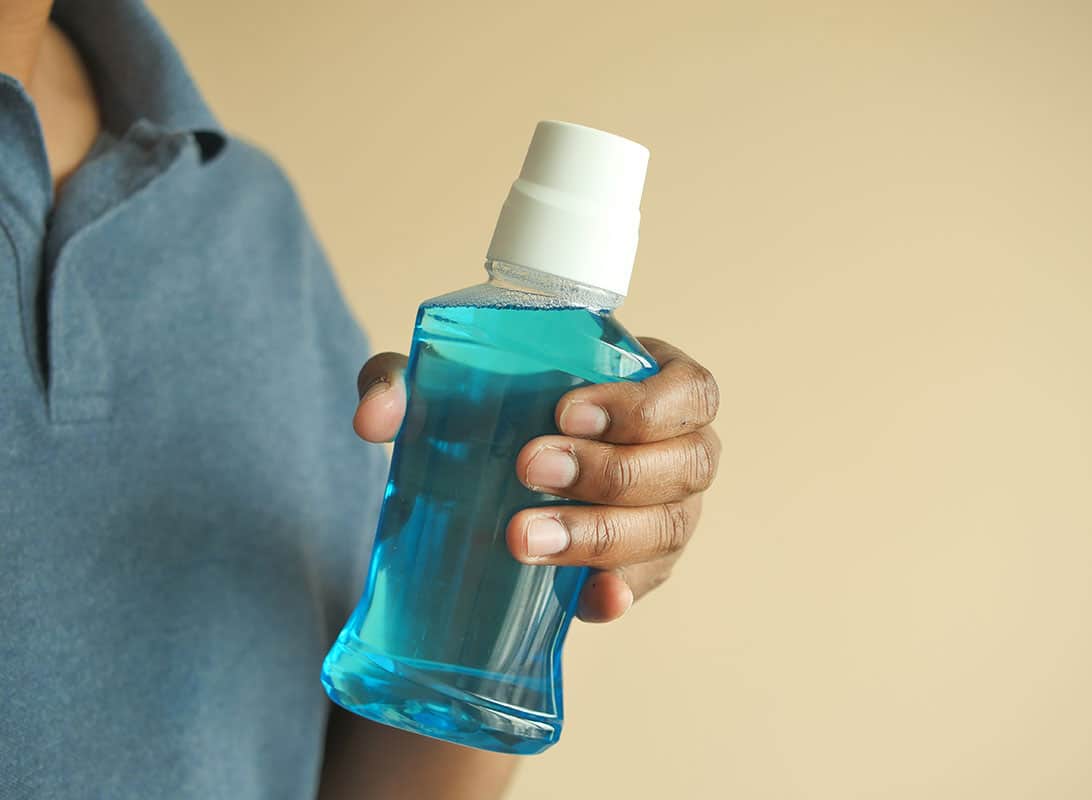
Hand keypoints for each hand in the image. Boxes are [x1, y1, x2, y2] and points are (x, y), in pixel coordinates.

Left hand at [352, 337, 720, 622]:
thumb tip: (374, 419)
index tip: (565, 410)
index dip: (641, 404)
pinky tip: (588, 602)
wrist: (506, 464)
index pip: (688, 392)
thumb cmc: (507, 401)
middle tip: (528, 469)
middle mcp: (684, 450)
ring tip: (524, 538)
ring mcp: (673, 511)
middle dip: (607, 470)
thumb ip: (408, 382)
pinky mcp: (647, 565)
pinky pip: (648, 584)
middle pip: (684, 465)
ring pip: (667, 528)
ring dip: (599, 534)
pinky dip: (620, 592)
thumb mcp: (454, 379)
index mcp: (666, 384)